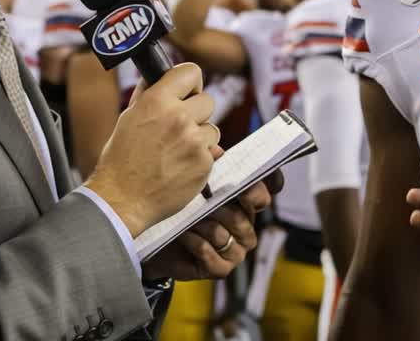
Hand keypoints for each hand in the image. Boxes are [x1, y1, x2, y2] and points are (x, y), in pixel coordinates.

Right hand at [85, 63, 218, 236]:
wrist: (122, 199)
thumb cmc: (121, 159)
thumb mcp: (129, 117)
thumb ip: (149, 94)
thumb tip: (162, 76)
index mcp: (157, 100)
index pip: (191, 72)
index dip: (190, 83)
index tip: (186, 93)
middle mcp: (178, 117)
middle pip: (208, 101)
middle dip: (196, 113)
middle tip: (179, 129)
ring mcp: (194, 141)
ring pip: (213, 129)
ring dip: (200, 138)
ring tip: (176, 152)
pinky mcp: (204, 163)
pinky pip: (212, 152)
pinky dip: (200, 159)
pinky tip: (180, 167)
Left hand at [141, 160, 281, 281]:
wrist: (155, 240)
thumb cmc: (177, 208)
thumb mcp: (190, 184)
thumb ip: (206, 166)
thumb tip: (216, 151)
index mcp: (243, 203)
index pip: (263, 195)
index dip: (259, 190)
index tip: (243, 185)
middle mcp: (245, 226)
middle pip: (244, 215)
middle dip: (221, 206)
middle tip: (203, 197)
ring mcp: (236, 250)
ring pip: (227, 234)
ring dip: (203, 224)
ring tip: (185, 215)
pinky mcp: (221, 269)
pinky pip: (214, 256)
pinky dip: (197, 244)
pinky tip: (183, 234)